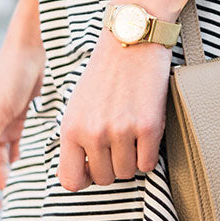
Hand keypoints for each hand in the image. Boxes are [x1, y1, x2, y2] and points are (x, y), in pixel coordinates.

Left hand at [56, 28, 171, 190]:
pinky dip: (149, 153)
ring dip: (132, 160)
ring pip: (128, 173)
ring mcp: (121, 131)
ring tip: (132, 136)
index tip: (93, 166)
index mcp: (70, 128)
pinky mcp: (148, 126)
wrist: (131, 40)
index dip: (84, 178)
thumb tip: (82, 173)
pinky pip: (148, 163)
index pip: (70, 180)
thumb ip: (76, 138)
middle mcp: (93, 133)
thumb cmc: (104, 73)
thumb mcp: (77, 105)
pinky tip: (146, 133)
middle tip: (118, 145)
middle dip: (112, 167)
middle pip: (104, 179)